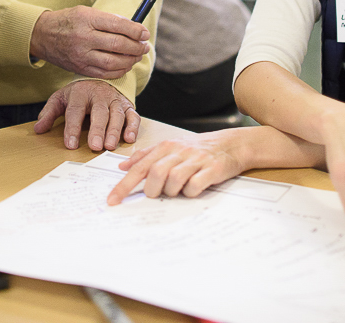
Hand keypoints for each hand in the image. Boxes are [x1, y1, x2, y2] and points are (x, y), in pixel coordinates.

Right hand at [30, 6, 148, 78]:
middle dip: (136, 47)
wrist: (42, 35)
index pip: (118, 25)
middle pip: (118, 45)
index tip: (144, 33)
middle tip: (145, 46)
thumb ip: (108, 20)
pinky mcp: (79, 68)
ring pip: (113, 62)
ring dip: (130, 60)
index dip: (136, 31)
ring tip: (137, 56)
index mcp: (86, 19)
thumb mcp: (86, 12)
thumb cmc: (68, 20)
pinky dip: (119, 71)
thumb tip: (134, 28)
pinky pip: (104, 73)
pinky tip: (125, 65)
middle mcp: (83, 38)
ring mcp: (81, 55)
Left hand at [33, 79, 138, 150]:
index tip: (70, 144)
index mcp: (80, 93)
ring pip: (117, 115)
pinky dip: (133, 127)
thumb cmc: (79, 94)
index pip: (75, 111)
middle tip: (95, 146)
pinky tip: (129, 138)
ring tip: (110, 146)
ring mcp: (115, 100)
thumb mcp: (61, 99)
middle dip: (98, 130)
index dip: (72, 128)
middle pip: (99, 113)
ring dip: (115, 131)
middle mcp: (100, 95)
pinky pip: (133, 116)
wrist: (100, 78)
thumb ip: (50, 113)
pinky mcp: (128, 106)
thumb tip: (38, 129)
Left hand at [107, 130, 247, 204]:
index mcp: (166, 147)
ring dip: (172, 191)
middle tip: (157, 195)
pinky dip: (190, 192)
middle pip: (155, 173)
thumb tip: (122, 166)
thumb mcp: (171, 147)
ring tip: (178, 190)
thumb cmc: (198, 148)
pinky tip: (193, 189)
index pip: (139, 167)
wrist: (232, 144)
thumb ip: (145, 156)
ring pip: (173, 180)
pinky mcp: (212, 170)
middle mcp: (179, 151)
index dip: (124, 185)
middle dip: (152, 190)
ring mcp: (196, 160)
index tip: (112, 201)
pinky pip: (195, 185)